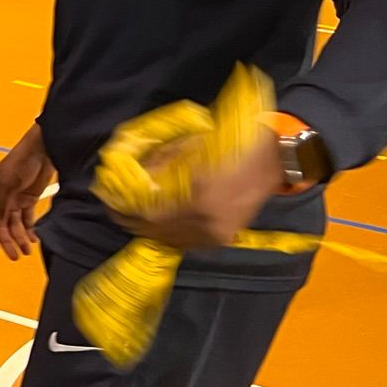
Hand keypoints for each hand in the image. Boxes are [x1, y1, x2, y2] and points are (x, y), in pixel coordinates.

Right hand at [0, 124, 54, 260]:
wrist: (43, 150)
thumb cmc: (21, 160)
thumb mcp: (8, 184)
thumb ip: (0, 206)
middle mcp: (1, 199)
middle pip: (1, 225)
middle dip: (7, 241)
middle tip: (15, 255)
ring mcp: (15, 200)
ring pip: (14, 225)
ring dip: (19, 238)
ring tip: (26, 250)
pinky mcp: (29, 200)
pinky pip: (27, 219)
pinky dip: (29, 230)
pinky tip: (33, 239)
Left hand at [110, 130, 283, 249]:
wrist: (277, 160)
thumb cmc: (233, 144)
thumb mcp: (192, 147)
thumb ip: (161, 163)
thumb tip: (136, 175)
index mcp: (198, 197)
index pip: (148, 214)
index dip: (124, 210)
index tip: (108, 201)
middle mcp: (206, 222)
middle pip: (155, 231)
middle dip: (131, 222)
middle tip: (116, 210)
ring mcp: (217, 234)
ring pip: (170, 240)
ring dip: (148, 230)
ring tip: (132, 218)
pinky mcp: (224, 237)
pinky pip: (187, 242)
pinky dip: (169, 235)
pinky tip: (159, 224)